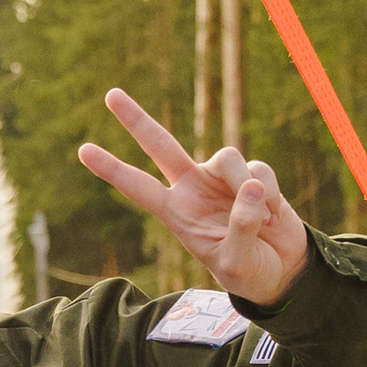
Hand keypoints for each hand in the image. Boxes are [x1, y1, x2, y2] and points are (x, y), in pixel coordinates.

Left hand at [77, 87, 308, 304]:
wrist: (283, 271)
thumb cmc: (250, 273)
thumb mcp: (237, 262)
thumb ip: (242, 227)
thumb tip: (252, 187)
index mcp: (177, 213)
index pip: (139, 188)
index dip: (112, 169)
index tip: (83, 150)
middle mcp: (193, 189)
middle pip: (161, 146)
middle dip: (136, 120)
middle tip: (110, 94)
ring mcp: (221, 179)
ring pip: (228, 159)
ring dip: (248, 187)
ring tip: (266, 223)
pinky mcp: (254, 175)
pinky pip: (260, 171)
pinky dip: (272, 195)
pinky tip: (276, 219)